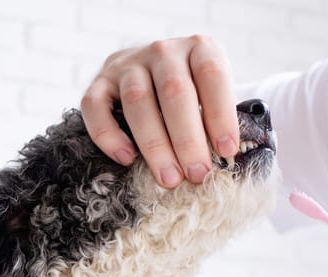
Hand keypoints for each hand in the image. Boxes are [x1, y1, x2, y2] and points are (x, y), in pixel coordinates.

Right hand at [81, 35, 239, 187]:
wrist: (154, 73)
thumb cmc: (194, 94)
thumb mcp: (213, 96)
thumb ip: (220, 120)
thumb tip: (233, 155)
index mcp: (199, 49)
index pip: (211, 74)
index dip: (221, 114)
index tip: (226, 150)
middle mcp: (163, 51)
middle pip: (174, 91)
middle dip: (188, 139)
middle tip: (197, 174)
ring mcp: (128, 63)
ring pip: (137, 101)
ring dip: (154, 145)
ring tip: (168, 178)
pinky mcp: (100, 81)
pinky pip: (94, 106)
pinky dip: (109, 135)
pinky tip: (126, 159)